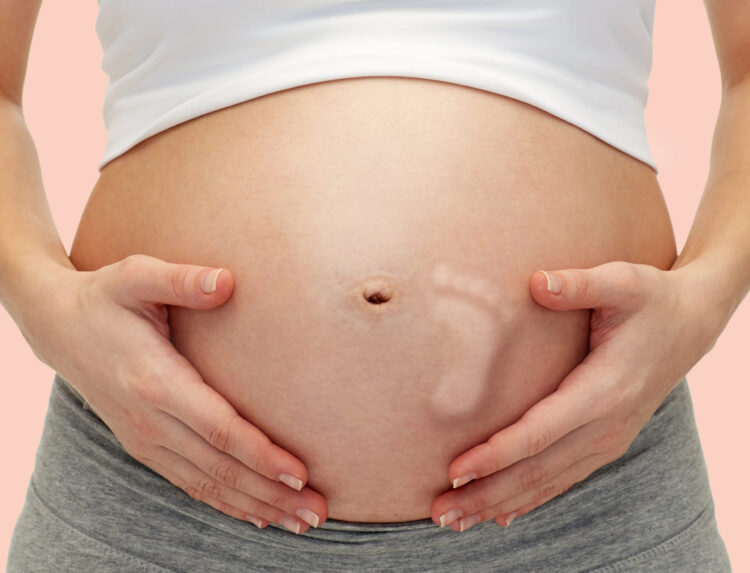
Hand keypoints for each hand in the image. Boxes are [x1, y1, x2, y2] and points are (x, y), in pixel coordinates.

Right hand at [20, 254, 326, 532]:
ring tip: (300, 522)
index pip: (219, 430)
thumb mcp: (136, 276)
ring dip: (256, 506)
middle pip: (220, 469)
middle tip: (317, 513)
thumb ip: (182, 280)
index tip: (300, 473)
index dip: (261, 455)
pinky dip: (225, 503)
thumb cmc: (106, 298)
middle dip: (272, 494)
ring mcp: (145, 439)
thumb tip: (227, 281)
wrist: (59, 327)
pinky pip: (189, 484)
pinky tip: (256, 514)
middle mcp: (150, 421)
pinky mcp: (144, 445)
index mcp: (155, 382)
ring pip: (207, 484)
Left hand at [430, 260, 725, 531]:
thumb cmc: (652, 300)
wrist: (691, 324)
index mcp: (604, 391)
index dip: (496, 454)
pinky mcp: (606, 442)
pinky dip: (530, 500)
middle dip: (486, 494)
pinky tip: (501, 515)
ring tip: (455, 521)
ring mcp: (608, 440)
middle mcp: (606, 426)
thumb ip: (579, 284)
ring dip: (500, 505)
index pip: (539, 433)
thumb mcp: (624, 281)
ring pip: (547, 483)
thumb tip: (537, 282)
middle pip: (537, 471)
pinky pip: (563, 479)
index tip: (456, 471)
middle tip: (439, 513)